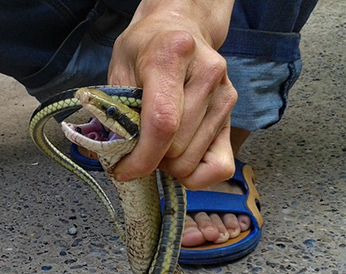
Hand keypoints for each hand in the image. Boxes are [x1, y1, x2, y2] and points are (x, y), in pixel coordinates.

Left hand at [108, 0, 236, 188]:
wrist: (178, 28)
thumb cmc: (145, 50)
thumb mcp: (119, 70)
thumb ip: (115, 111)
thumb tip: (113, 157)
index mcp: (172, 56)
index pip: (162, 123)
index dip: (142, 158)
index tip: (124, 169)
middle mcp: (206, 74)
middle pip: (177, 148)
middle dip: (152, 160)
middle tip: (139, 146)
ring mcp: (224, 94)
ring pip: (194, 160)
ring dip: (170, 164)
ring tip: (159, 144)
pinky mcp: (232, 112)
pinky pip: (220, 166)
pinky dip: (196, 174)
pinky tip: (180, 157)